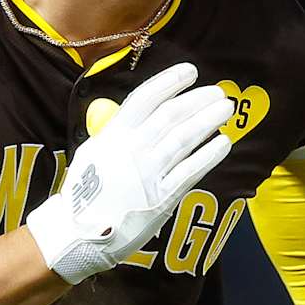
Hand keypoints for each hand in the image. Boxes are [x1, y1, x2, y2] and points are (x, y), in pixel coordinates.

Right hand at [26, 62, 233, 283]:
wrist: (77, 233)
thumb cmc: (86, 191)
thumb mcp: (94, 152)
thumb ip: (117, 131)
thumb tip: (143, 111)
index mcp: (113, 134)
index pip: (145, 98)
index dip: (169, 81)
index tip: (190, 71)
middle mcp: (131, 150)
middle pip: (171, 115)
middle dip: (198, 100)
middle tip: (218, 92)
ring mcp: (147, 174)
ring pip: (184, 138)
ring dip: (208, 120)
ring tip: (226, 109)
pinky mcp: (160, 198)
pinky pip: (190, 171)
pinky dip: (209, 154)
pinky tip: (224, 142)